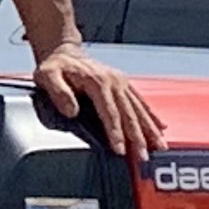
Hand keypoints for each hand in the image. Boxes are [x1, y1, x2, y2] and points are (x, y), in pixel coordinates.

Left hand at [35, 43, 166, 155]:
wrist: (63, 51)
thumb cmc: (55, 66)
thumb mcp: (47, 76)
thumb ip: (59, 93)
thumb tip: (72, 111)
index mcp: (97, 82)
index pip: (110, 113)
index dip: (116, 133)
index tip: (121, 150)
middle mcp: (114, 82)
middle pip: (129, 114)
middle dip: (138, 137)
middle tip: (144, 157)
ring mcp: (121, 82)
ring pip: (139, 109)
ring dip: (150, 129)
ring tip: (160, 147)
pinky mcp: (123, 84)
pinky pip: (140, 102)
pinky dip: (151, 116)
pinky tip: (160, 127)